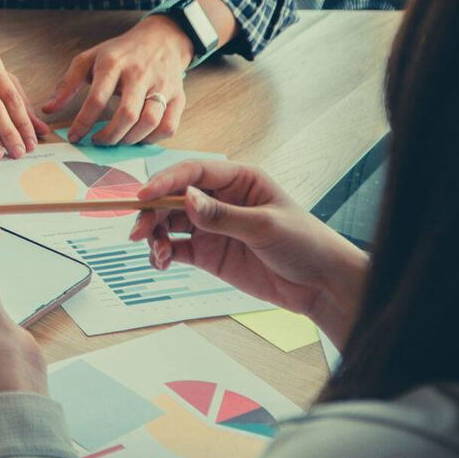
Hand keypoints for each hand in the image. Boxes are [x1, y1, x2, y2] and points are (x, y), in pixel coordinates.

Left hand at [42, 15, 191, 144]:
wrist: (162, 38)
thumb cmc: (121, 52)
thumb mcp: (90, 59)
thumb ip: (68, 84)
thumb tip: (48, 109)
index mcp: (114, 63)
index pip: (96, 99)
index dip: (83, 123)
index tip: (75, 137)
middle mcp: (140, 74)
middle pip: (126, 114)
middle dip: (109, 136)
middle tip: (98, 142)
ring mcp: (163, 85)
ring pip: (149, 122)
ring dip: (130, 140)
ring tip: (117, 140)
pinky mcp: (179, 96)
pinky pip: (168, 126)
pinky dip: (152, 139)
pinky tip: (138, 138)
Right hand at [130, 161, 369, 344]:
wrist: (319, 284)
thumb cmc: (305, 243)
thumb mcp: (265, 227)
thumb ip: (222, 215)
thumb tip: (186, 198)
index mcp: (239, 180)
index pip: (193, 173)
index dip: (165, 181)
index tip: (144, 196)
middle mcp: (220, 200)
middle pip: (173, 197)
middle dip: (152, 213)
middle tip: (139, 232)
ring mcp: (211, 226)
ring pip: (169, 223)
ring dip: (156, 236)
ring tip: (158, 254)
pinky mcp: (207, 253)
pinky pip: (175, 248)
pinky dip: (162, 254)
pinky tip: (161, 262)